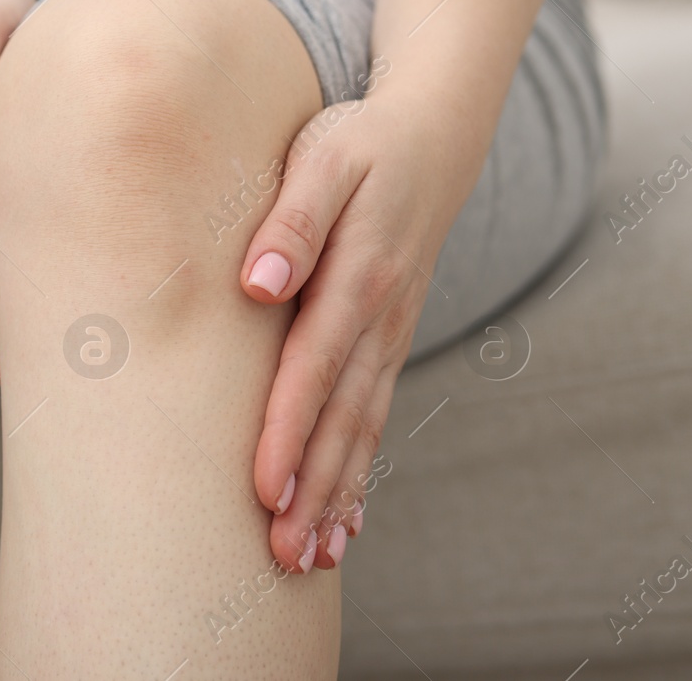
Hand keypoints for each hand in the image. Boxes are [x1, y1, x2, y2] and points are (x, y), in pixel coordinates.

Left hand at [239, 88, 478, 572]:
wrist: (431, 134)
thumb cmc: (361, 143)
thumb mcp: (324, 159)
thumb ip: (294, 219)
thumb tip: (259, 281)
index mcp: (360, 276)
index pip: (314, 368)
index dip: (288, 430)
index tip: (263, 487)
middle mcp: (380, 317)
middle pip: (342, 417)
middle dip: (313, 488)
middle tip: (284, 554)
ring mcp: (390, 333)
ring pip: (362, 428)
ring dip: (337, 494)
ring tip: (310, 557)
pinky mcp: (388, 339)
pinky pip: (374, 415)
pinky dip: (360, 471)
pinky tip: (345, 521)